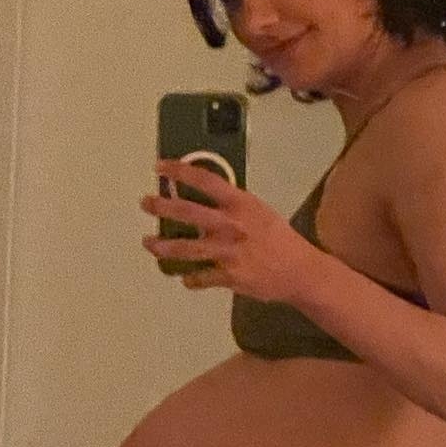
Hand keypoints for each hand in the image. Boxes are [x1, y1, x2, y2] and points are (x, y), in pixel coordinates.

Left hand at [140, 158, 321, 301]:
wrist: (300, 271)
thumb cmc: (279, 238)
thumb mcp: (258, 212)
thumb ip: (232, 207)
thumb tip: (205, 201)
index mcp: (240, 204)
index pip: (205, 180)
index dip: (179, 170)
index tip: (160, 166)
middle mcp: (230, 225)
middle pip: (187, 213)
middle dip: (161, 206)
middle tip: (145, 203)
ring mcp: (227, 252)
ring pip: (186, 248)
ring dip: (162, 246)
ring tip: (148, 243)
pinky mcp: (228, 276)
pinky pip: (200, 278)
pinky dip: (190, 279)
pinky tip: (185, 278)